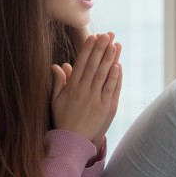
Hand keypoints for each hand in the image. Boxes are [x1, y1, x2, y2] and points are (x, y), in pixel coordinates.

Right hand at [51, 33, 122, 148]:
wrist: (72, 141)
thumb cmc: (64, 118)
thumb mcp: (56, 99)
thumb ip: (59, 81)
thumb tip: (58, 64)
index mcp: (72, 87)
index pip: (81, 63)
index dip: (88, 49)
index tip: (93, 36)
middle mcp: (84, 91)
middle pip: (94, 66)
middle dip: (101, 49)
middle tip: (108, 35)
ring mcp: (96, 99)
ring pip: (104, 75)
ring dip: (110, 59)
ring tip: (116, 45)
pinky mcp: (107, 107)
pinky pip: (111, 89)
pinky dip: (115, 78)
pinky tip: (118, 65)